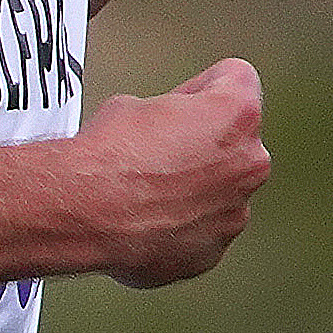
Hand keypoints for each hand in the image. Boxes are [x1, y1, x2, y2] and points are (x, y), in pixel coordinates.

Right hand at [75, 57, 270, 289]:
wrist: (84, 212)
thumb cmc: (107, 156)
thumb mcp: (134, 105)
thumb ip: (170, 115)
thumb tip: (163, 129)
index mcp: (237, 116)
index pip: (237, 79)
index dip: (201, 87)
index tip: (178, 102)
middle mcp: (248, 165)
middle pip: (234, 141)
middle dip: (202, 144)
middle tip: (157, 149)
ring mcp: (234, 213)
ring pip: (219, 191)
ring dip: (191, 189)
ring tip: (143, 190)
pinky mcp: (211, 253)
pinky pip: (199, 231)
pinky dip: (176, 226)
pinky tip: (141, 219)